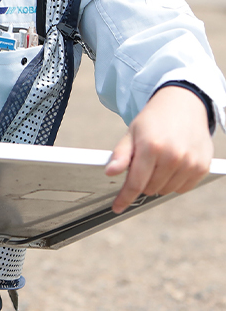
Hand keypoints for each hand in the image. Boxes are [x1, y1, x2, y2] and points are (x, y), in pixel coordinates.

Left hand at [105, 86, 212, 213]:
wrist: (184, 105)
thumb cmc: (153, 120)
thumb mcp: (132, 132)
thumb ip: (121, 154)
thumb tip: (110, 172)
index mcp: (151, 146)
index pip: (135, 182)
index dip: (125, 197)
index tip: (116, 208)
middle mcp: (173, 156)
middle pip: (150, 188)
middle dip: (142, 181)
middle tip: (143, 162)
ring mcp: (190, 163)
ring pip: (166, 190)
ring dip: (158, 182)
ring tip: (158, 160)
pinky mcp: (203, 167)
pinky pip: (183, 188)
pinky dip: (174, 182)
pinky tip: (172, 164)